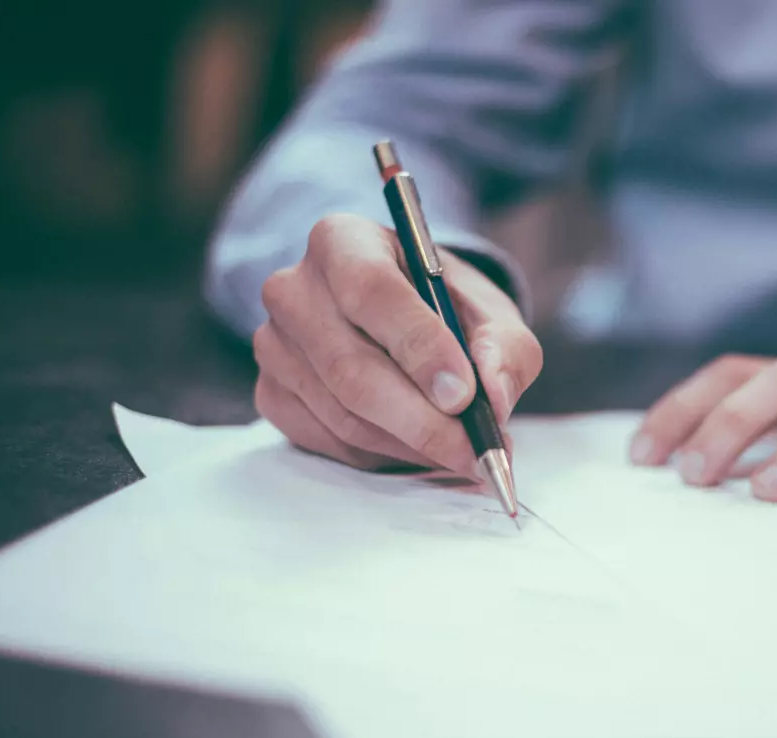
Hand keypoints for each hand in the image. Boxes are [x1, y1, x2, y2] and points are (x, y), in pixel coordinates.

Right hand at [253, 213, 541, 474]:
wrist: (404, 320)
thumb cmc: (446, 309)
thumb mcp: (491, 314)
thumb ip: (504, 349)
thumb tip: (494, 397)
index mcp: (343, 241)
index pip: (371, 291)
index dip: (419, 347)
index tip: (464, 395)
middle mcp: (294, 288)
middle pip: (351, 367)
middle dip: (422, 420)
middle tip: (475, 451)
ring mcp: (274, 345)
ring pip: (344, 414)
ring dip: (411, 445)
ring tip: (462, 453)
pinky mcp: (272, 393)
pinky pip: (330, 441)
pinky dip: (384, 456)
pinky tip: (420, 448)